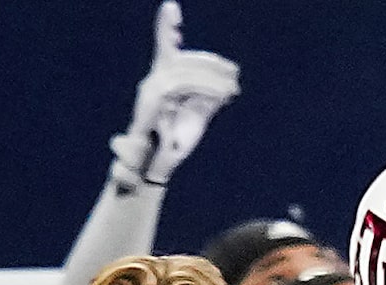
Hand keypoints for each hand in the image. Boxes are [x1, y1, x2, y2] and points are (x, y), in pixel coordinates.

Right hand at [113, 1, 241, 187]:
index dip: (166, 26)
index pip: (164, 47)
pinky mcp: (153, 102)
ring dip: (212, 78)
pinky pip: (181, 86)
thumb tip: (228, 85)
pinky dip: (205, 88)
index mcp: (162, 80)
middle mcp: (153, 81)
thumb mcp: (198, 115)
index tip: (171, 6)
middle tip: (234, 74)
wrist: (157, 166)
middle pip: (182, 59)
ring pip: (184, 72)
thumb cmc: (176, 142)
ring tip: (233, 87)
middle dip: (211, 63)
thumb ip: (210, 97)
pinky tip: (223, 95)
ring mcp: (150, 90)